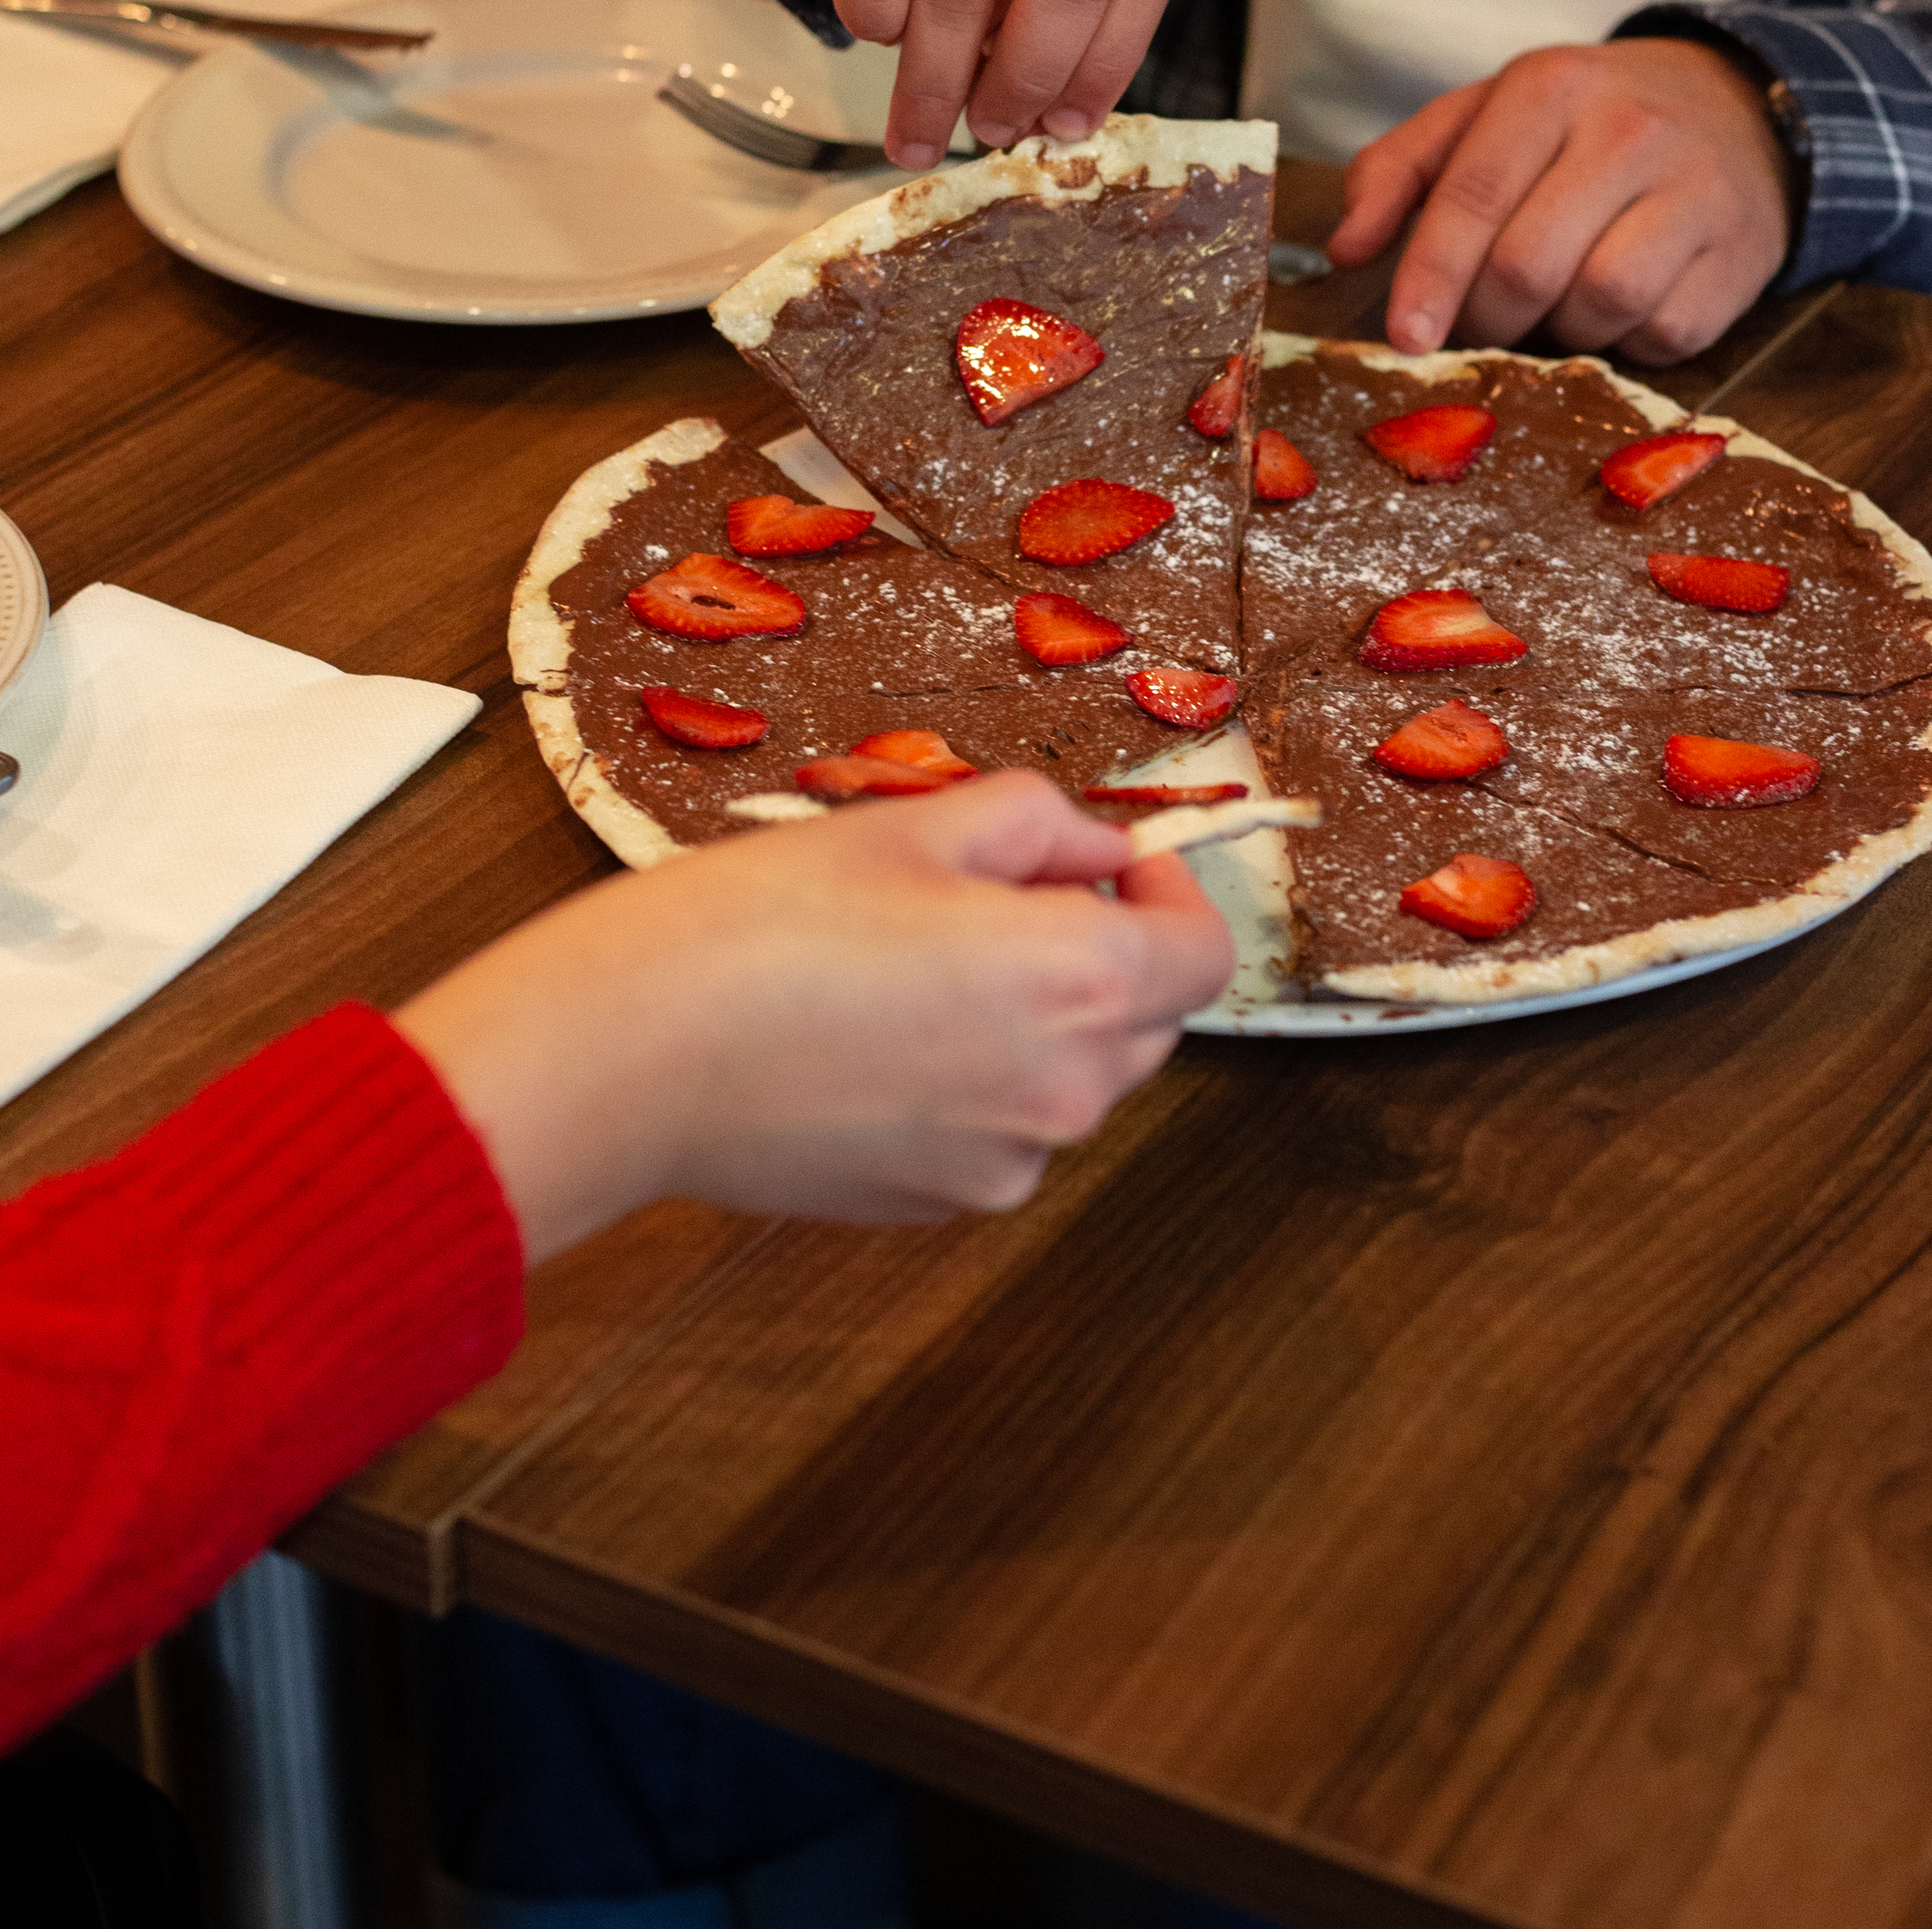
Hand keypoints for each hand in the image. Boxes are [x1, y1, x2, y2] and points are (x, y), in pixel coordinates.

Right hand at [394, 773, 1231, 1260]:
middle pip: (1145, 1020)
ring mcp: (1003, 1163)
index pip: (1204, 953)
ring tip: (911, 961)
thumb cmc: (757, 927)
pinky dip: (971, 1078)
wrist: (630, 1054)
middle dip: (1098, 952)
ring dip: (1030, 1017)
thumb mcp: (911, 825)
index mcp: (1077, 982)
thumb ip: (1035, 825)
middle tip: (992, 894)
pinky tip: (874, 1032)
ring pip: (1068, 1076)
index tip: (1114, 867)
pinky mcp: (938, 1204)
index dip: (1169, 897)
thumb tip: (1093, 853)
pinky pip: (999, 1129)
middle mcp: (1063, 1092)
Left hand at [1327, 40, 1793, 365]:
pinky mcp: (1740, 256)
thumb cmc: (1580, 124)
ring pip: (1600, 303)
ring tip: (1554, 303)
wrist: (1734, 111)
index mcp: (1550, 86)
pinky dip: (1624, 343)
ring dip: (1559, 330)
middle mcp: (1629, 131)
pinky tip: (1618, 310)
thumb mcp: (1483, 117)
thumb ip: (1397, 170)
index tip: (1405, 336)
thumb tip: (1344, 248)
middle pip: (1529, 265)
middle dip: (1487, 315)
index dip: (1431, 276)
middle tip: (1482, 319)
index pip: (1474, 195)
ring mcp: (1696, 192)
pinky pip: (1662, 334)